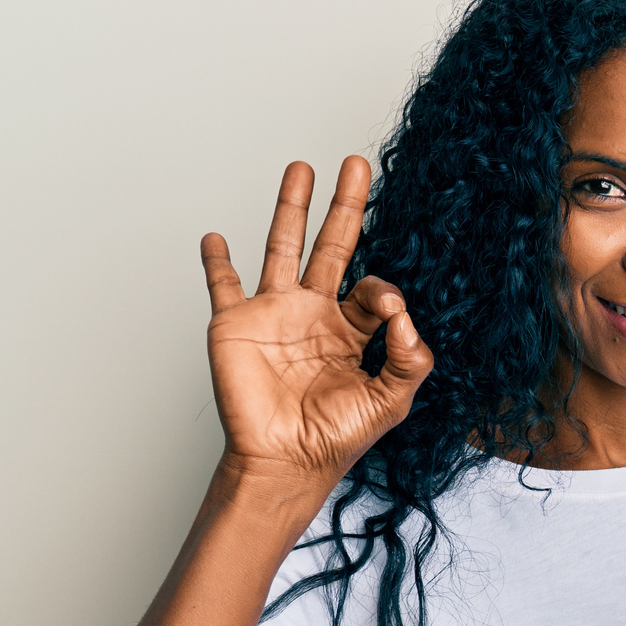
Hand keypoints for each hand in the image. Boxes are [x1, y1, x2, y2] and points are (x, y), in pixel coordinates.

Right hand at [202, 157, 432, 501]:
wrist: (286, 461)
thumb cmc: (337, 437)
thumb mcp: (392, 400)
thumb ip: (411, 358)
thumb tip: (407, 317)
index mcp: (352, 331)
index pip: (372, 288)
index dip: (383, 289)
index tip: (384, 306)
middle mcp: (314, 315)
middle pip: (333, 245)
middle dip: (345, 206)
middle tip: (357, 164)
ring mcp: (273, 314)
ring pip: (283, 247)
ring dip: (290, 207)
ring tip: (301, 169)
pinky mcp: (235, 323)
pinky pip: (222, 284)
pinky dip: (216, 260)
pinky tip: (214, 237)